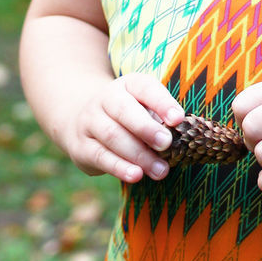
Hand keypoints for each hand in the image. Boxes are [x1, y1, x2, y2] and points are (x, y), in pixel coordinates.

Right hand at [66, 73, 184, 183]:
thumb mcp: (144, 108)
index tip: (178, 119)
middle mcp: (106, 98)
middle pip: (124, 111)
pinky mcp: (81, 146)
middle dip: (146, 128)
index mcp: (128, 84)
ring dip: (138, 155)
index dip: (162, 103)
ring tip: (160, 170)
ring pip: (113, 136)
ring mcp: (90, 121)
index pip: (145, 87)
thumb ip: (160, 119)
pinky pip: (101, 157)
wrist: (85, 121)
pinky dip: (120, 168)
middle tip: (166, 144)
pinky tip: (137, 175)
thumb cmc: (130, 116)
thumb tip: (180, 137)